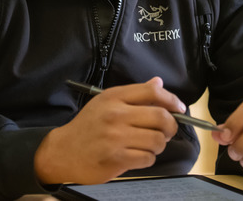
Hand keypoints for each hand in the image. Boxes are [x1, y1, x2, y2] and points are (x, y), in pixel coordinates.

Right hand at [34, 77, 185, 184]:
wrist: (63, 151)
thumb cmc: (88, 126)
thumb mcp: (106, 103)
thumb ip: (134, 94)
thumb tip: (158, 82)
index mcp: (115, 97)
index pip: (152, 92)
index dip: (172, 100)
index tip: (179, 109)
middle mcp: (116, 115)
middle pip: (161, 117)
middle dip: (171, 126)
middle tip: (167, 131)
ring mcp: (116, 137)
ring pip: (157, 140)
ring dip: (159, 145)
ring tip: (149, 145)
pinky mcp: (116, 158)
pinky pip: (147, 158)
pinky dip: (148, 159)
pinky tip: (138, 156)